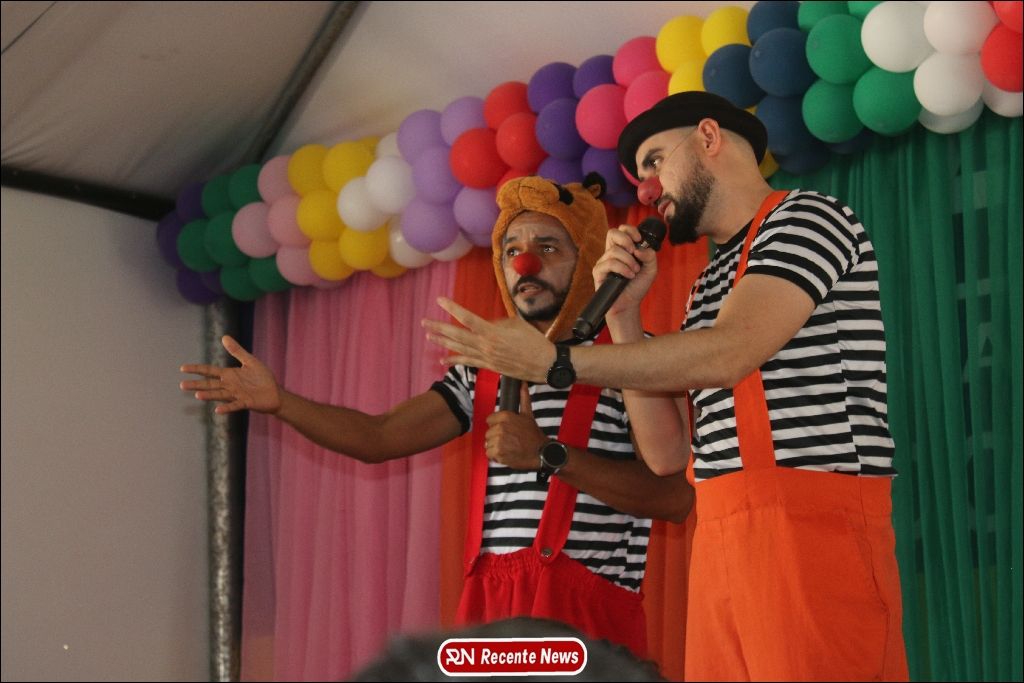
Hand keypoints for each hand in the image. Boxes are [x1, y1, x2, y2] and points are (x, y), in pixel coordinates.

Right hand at [180, 335, 281, 413]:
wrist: (274, 393)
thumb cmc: (261, 378)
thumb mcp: (250, 361)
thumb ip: (237, 351)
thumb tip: (224, 337)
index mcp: (229, 375)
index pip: (209, 371)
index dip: (197, 370)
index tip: (183, 368)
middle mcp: (229, 386)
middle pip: (210, 385)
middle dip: (197, 385)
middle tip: (182, 385)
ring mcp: (236, 395)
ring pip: (219, 395)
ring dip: (209, 396)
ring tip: (197, 395)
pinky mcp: (245, 403)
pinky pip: (234, 405)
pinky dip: (227, 408)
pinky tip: (218, 410)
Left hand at [422, 298, 554, 382]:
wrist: (545, 363)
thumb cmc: (534, 340)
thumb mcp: (517, 324)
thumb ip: (498, 322)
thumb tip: (486, 324)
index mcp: (493, 332)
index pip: (467, 318)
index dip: (452, 308)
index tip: (440, 300)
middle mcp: (486, 345)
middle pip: (458, 335)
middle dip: (440, 328)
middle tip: (425, 322)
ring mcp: (487, 358)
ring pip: (460, 349)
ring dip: (443, 342)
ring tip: (429, 336)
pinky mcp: (490, 367)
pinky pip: (469, 362)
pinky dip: (455, 361)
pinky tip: (443, 361)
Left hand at [483, 384, 549, 469]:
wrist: (540, 452)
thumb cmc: (533, 434)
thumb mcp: (528, 414)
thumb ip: (523, 398)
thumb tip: (523, 383)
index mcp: (505, 416)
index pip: (490, 420)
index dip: (497, 426)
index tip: (506, 430)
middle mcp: (500, 427)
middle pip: (488, 433)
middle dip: (496, 437)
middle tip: (509, 440)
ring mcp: (499, 441)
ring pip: (488, 444)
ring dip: (496, 447)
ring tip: (508, 447)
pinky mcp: (499, 453)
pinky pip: (489, 454)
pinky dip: (496, 456)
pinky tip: (506, 454)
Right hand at [593, 223, 658, 318]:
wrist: (629, 304)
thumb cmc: (637, 286)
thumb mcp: (651, 269)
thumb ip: (650, 256)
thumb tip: (639, 249)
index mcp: (623, 249)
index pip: (622, 230)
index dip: (630, 230)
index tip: (639, 240)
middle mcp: (612, 253)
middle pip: (612, 233)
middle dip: (626, 239)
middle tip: (634, 251)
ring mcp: (604, 261)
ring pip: (614, 250)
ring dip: (628, 261)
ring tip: (635, 272)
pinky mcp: (598, 272)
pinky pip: (609, 263)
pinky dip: (622, 269)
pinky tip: (629, 276)